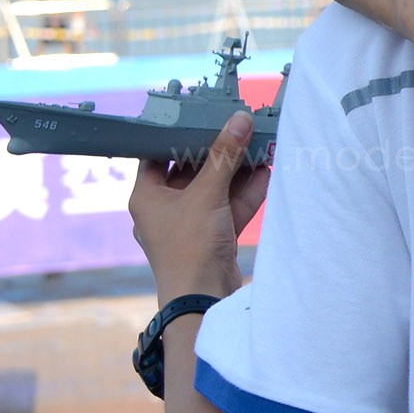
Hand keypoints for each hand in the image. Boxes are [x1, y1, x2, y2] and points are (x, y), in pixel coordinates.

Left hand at [130, 111, 269, 303]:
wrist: (203, 297)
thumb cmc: (189, 245)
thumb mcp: (207, 193)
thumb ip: (225, 155)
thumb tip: (239, 120)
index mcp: (147, 196)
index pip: (156, 155)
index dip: (176, 135)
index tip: (199, 115)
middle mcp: (165, 208)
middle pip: (191, 170)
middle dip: (218, 151)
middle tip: (238, 127)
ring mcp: (190, 223)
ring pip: (214, 188)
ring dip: (237, 170)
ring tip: (259, 145)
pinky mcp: (212, 235)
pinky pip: (228, 206)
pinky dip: (246, 191)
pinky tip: (266, 172)